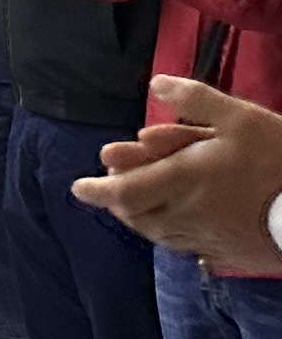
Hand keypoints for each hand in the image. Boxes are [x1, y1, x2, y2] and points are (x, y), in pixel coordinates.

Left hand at [74, 78, 281, 275]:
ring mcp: (205, 239)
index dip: (95, 191)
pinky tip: (178, 222)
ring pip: (158, 232)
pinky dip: (170, 232)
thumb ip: (194, 99)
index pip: (121, 193)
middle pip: (135, 216)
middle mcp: (185, 214)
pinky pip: (185, 246)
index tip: (78, 188)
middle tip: (112, 187)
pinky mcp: (226, 255)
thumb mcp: (241, 117)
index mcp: (182, 181)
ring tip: (138, 204)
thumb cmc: (279, 160)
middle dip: (118, 201)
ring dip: (142, 217)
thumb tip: (155, 83)